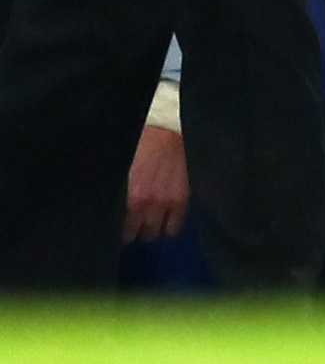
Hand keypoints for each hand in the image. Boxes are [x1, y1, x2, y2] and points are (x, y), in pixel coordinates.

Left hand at [122, 124, 188, 242]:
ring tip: (148, 221)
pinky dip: (168, 227)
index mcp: (125, 196)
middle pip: (134, 234)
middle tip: (133, 222)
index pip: (117, 229)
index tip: (118, 225)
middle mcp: (143, 204)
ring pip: (154, 234)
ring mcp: (165, 203)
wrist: (168, 128)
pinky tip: (164, 219)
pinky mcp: (182, 200)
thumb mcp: (119, 168)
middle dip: (133, 229)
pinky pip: (174, 228)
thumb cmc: (140, 144)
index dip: (116, 229)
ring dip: (150, 229)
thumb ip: (114, 190)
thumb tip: (104, 207)